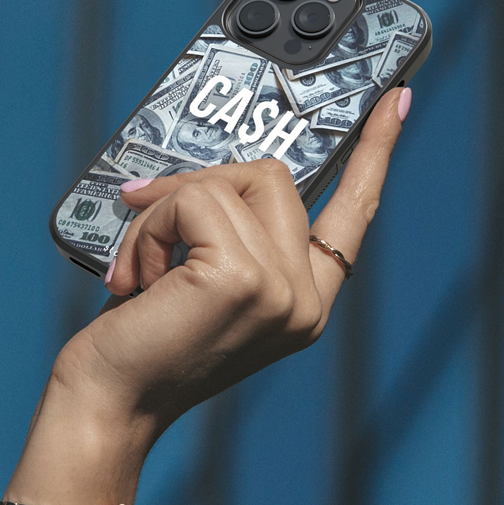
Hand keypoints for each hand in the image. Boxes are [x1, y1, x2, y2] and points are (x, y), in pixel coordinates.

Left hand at [0, 87, 408, 504]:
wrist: (106, 405)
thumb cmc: (143, 340)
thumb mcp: (199, 276)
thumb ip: (227, 228)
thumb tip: (208, 170)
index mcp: (305, 298)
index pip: (354, 213)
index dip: (375, 153)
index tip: (397, 99)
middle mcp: (306, 299)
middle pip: (269, 175)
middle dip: (196, 188)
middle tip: (149, 236)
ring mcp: (282, 290)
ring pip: (227, 180)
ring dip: (163, 211)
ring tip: (138, 271)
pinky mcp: (243, 280)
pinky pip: (194, 200)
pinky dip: (151, 225)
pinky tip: (135, 279)